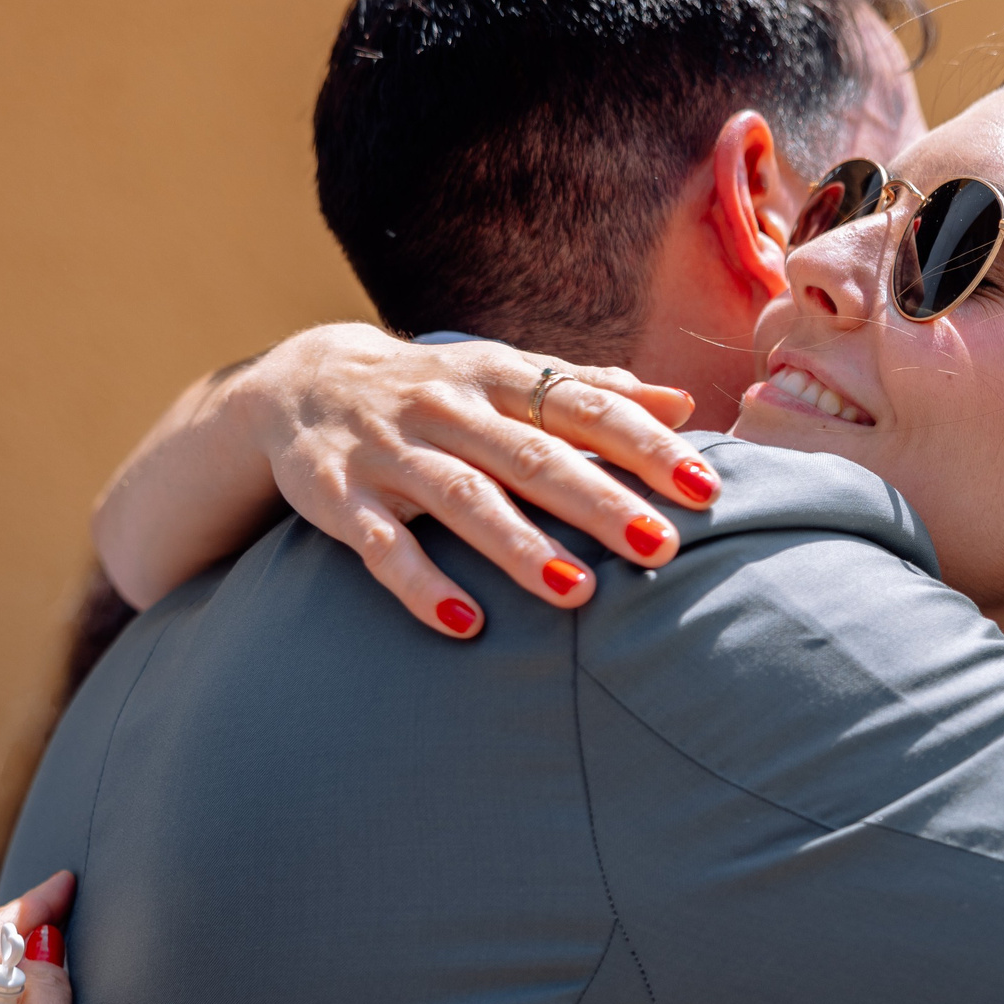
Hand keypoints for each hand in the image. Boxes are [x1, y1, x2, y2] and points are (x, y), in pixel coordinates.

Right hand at [214, 325, 718, 633]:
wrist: (299, 383)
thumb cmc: (437, 392)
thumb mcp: (505, 378)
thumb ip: (588, 393)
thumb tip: (682, 404)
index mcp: (498, 378)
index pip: (582, 407)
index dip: (644, 445)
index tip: (704, 487)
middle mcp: (448, 408)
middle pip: (532, 455)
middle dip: (599, 500)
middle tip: (662, 546)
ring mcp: (391, 452)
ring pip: (462, 498)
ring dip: (519, 545)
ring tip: (578, 592)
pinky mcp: (339, 498)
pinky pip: (381, 546)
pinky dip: (421, 585)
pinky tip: (466, 625)